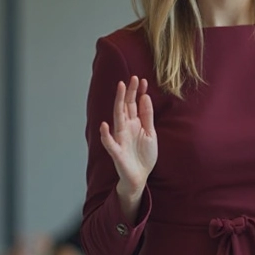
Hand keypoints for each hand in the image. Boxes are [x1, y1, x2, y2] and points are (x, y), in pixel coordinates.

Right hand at [100, 76, 156, 201]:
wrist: (140, 176)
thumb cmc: (144, 155)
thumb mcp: (150, 133)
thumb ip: (147, 116)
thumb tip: (145, 96)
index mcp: (134, 123)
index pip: (135, 104)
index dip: (138, 92)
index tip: (143, 80)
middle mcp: (126, 127)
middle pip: (126, 106)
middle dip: (129, 92)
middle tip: (132, 77)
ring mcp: (120, 138)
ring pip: (117, 117)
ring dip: (118, 103)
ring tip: (120, 89)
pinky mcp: (117, 151)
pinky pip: (109, 142)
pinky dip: (105, 134)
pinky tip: (104, 125)